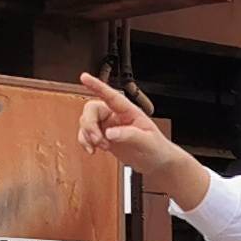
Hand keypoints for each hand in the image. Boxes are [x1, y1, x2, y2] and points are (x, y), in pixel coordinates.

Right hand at [76, 73, 208, 218]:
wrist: (156, 162)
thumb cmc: (156, 148)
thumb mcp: (147, 141)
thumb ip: (129, 135)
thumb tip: (110, 133)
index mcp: (129, 111)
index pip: (111, 95)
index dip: (97, 85)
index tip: (84, 77)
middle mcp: (116, 115)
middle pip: (92, 110)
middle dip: (90, 125)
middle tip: (97, 140)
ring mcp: (108, 125)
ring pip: (86, 122)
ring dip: (88, 135)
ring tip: (102, 147)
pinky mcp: (103, 136)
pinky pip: (86, 134)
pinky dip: (85, 142)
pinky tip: (92, 150)